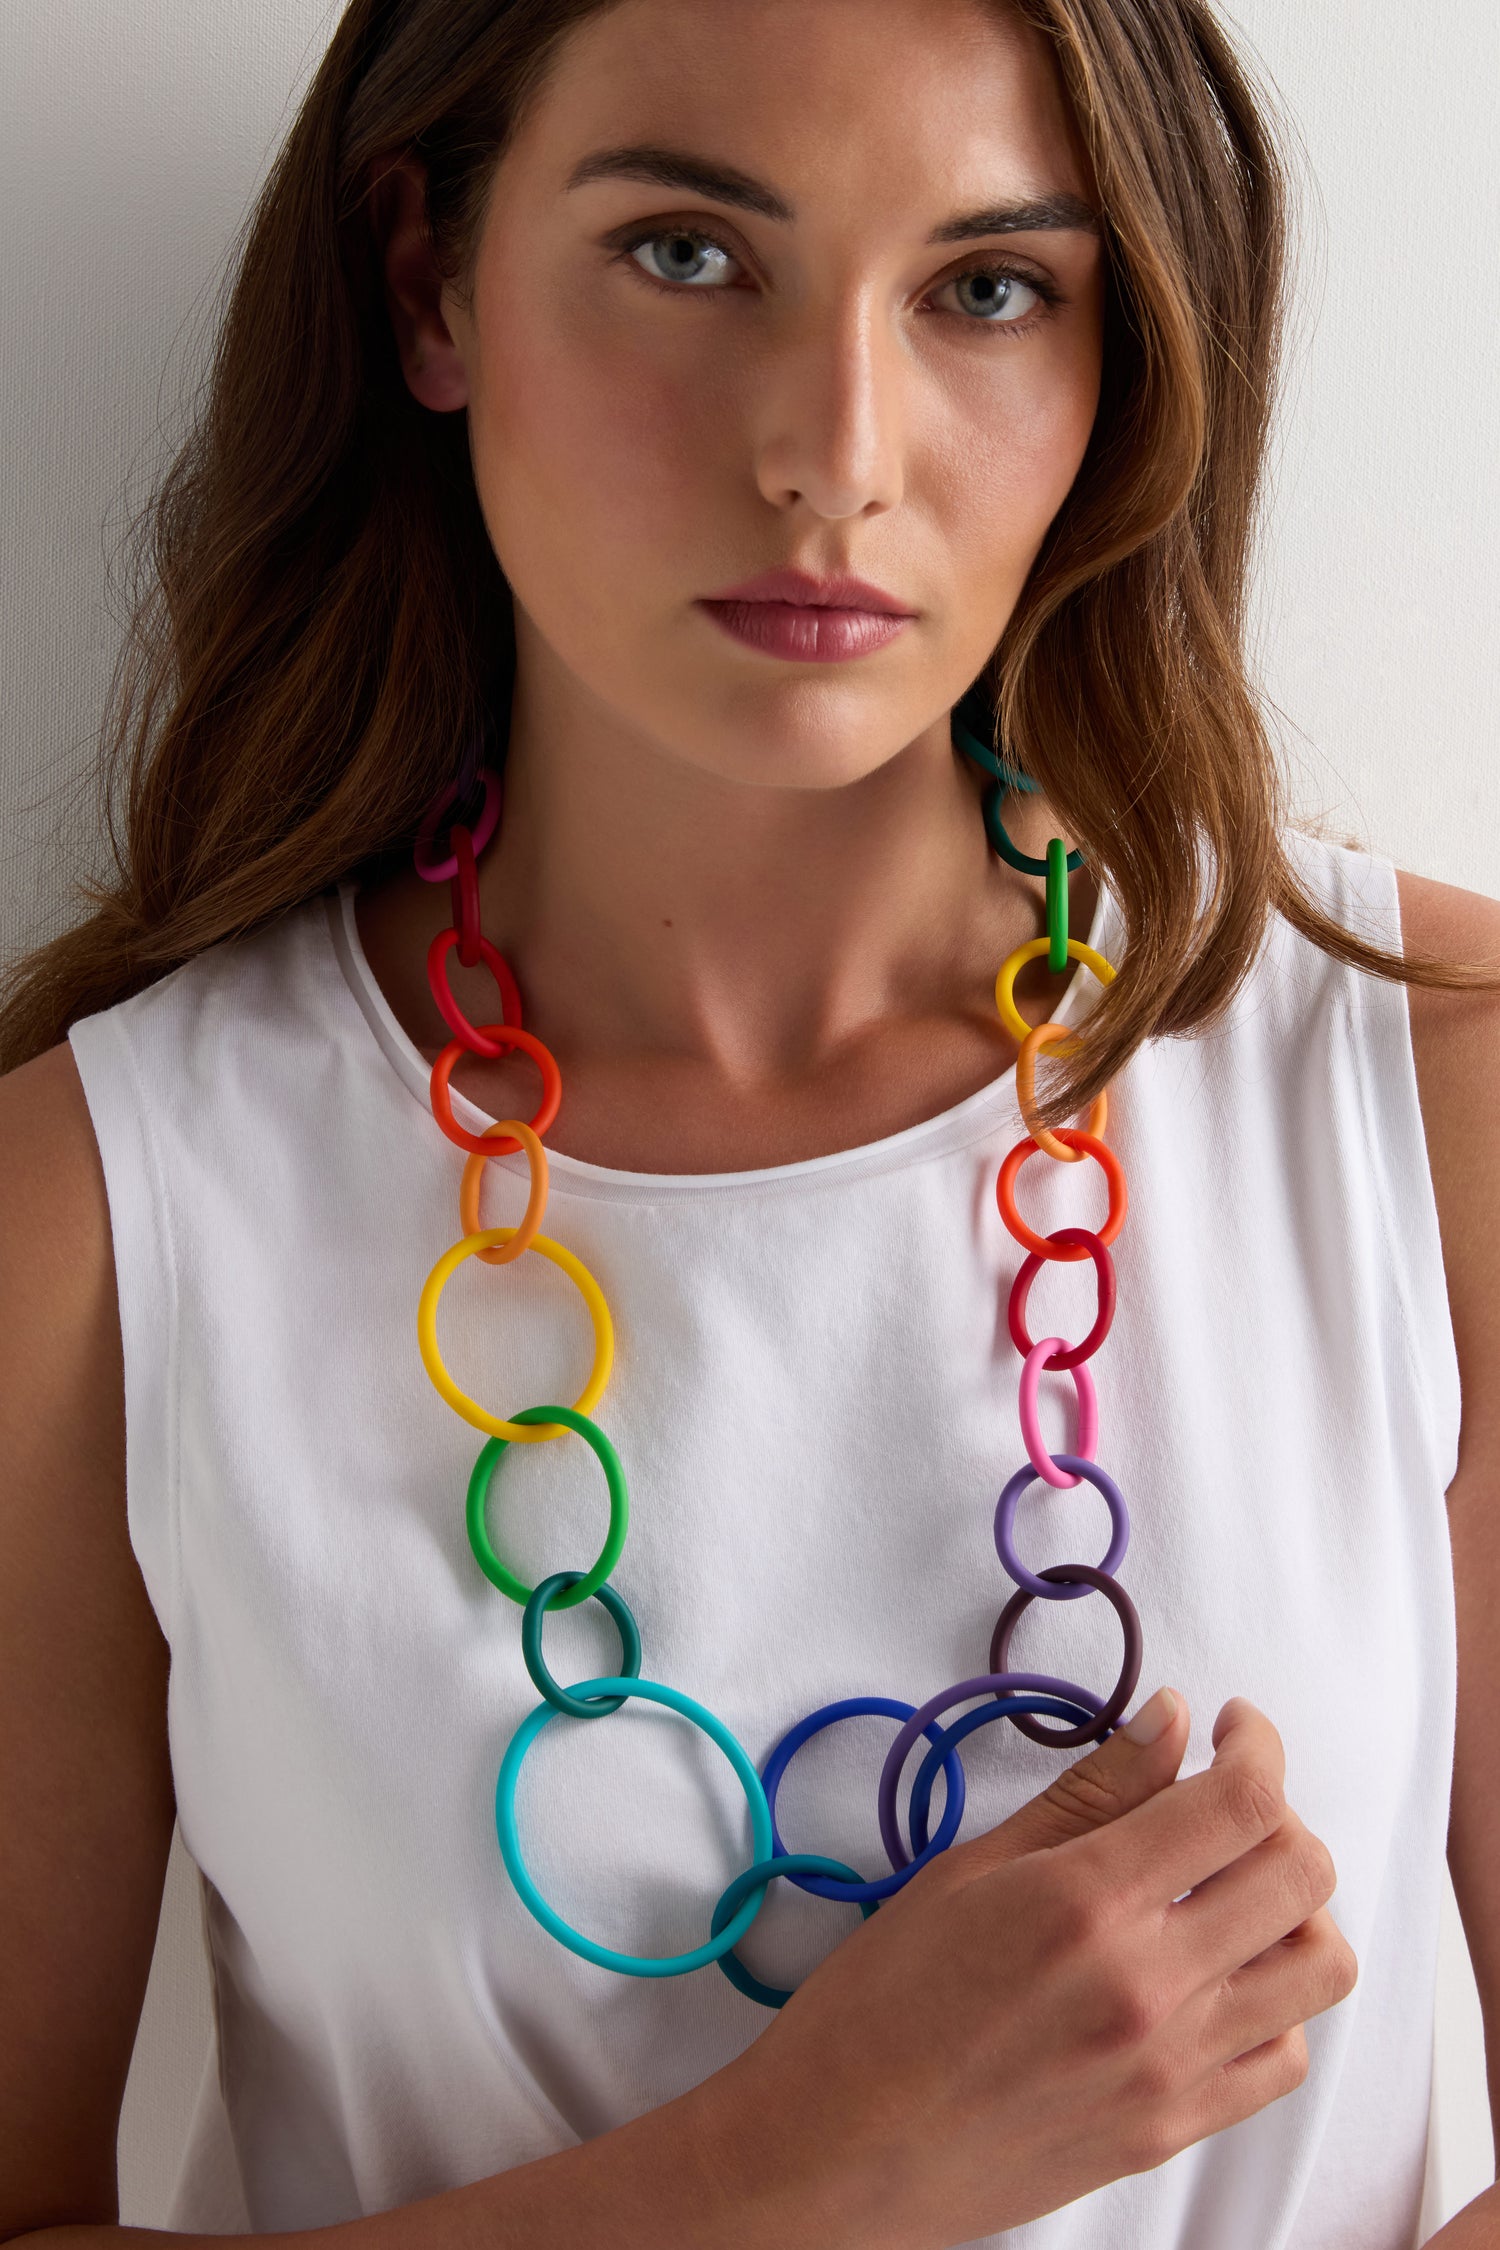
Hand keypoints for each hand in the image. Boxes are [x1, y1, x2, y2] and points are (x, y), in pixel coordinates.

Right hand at [712, 1691, 1356, 2249]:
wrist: (841, 2151)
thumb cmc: (881, 2002)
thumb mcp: (969, 1870)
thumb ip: (1087, 1794)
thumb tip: (1169, 1720)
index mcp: (1087, 1903)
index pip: (1241, 1800)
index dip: (1254, 1741)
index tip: (1225, 1725)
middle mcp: (1149, 1986)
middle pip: (1303, 1871)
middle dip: (1277, 1811)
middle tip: (1219, 1800)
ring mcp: (1172, 2068)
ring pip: (1321, 1964)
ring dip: (1295, 1907)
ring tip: (1230, 1889)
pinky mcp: (1173, 2128)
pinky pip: (1287, 2055)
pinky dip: (1276, 2000)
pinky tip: (1216, 1974)